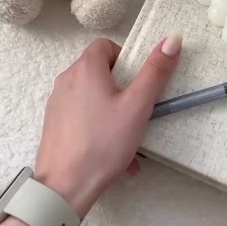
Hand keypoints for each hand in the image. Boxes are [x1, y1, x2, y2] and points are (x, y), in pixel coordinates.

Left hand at [33, 34, 182, 216]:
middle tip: (137, 114)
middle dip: (122, 91)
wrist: (65, 186)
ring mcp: (56, 103)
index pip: (106, 46)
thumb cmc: (103, 143)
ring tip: (129, 142)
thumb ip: (155, 72)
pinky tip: (114, 156)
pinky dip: (99, 128)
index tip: (138, 82)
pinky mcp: (53, 125)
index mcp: (85, 69)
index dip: (126, 59)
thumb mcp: (137, 106)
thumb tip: (172, 39)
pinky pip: (82, 118)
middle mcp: (66, 81)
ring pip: (92, 98)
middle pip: (99, 72)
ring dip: (114, 114)